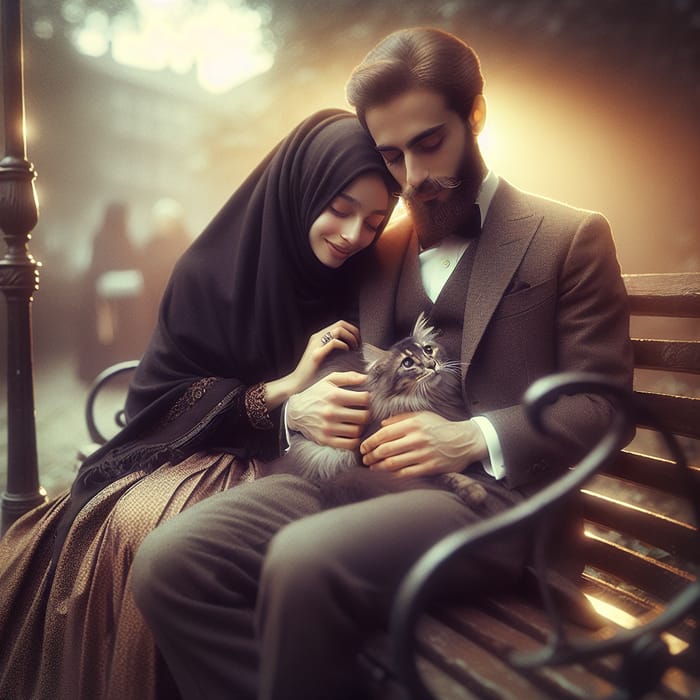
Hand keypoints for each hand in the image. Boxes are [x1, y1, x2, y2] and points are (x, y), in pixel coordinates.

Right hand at [287, 371, 369, 448]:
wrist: (294, 411)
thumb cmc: (315, 394)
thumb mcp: (329, 380)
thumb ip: (349, 377)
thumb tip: (367, 378)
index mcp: (334, 396)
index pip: (364, 399)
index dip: (369, 399)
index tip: (366, 400)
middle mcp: (331, 412)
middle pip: (363, 417)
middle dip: (367, 414)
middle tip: (364, 412)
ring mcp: (328, 428)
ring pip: (357, 431)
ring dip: (361, 427)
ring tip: (357, 422)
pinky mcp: (326, 440)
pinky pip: (349, 444)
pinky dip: (355, 440)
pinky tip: (352, 433)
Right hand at [288, 320, 360, 394]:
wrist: (297, 384)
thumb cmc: (312, 374)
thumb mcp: (323, 357)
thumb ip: (333, 350)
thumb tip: (351, 348)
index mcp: (319, 337)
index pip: (340, 324)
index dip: (352, 330)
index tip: (358, 341)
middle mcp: (317, 338)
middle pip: (341, 324)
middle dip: (354, 332)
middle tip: (358, 344)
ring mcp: (316, 345)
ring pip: (338, 330)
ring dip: (350, 337)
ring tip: (354, 348)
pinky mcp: (316, 355)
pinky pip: (333, 342)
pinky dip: (344, 345)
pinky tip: (347, 352)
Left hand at [360, 412, 487, 477]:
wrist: (465, 440)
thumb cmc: (440, 427)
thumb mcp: (422, 416)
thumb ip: (400, 418)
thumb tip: (381, 424)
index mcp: (413, 424)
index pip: (384, 434)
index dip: (369, 442)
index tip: (363, 448)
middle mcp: (417, 438)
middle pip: (385, 450)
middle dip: (371, 456)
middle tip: (365, 460)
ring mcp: (423, 454)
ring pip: (393, 463)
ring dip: (378, 467)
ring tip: (372, 468)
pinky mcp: (430, 467)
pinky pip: (406, 473)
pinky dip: (392, 475)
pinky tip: (386, 475)